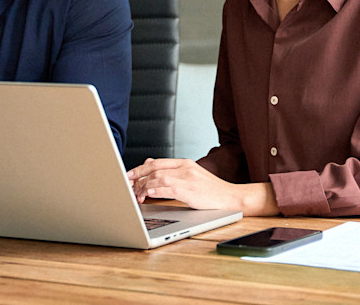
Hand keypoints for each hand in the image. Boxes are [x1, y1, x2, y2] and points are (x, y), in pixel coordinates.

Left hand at [127, 158, 250, 212]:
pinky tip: (149, 193)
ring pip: (159, 178)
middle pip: (154, 168)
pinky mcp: (191, 190)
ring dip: (145, 187)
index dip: (139, 168)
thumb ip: (174, 174)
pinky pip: (169, 188)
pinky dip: (157, 190)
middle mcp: (185, 167)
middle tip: (127, 185)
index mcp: (184, 163)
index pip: (156, 162)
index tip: (128, 175)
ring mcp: (188, 178)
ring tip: (137, 195)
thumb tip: (152, 174)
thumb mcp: (192, 176)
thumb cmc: (211, 190)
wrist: (231, 197)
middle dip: (138, 177)